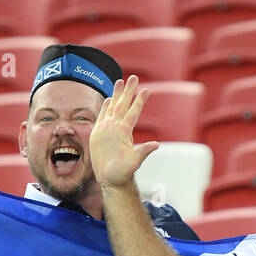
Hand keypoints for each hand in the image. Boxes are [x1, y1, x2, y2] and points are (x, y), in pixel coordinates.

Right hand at [88, 75, 158, 189]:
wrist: (111, 179)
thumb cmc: (122, 173)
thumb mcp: (134, 162)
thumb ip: (143, 152)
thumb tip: (156, 145)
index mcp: (125, 132)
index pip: (134, 112)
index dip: (139, 101)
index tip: (146, 89)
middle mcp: (117, 128)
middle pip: (123, 104)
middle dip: (128, 90)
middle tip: (133, 77)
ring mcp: (107, 130)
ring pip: (113, 107)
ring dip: (116, 94)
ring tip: (120, 81)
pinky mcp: (98, 135)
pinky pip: (102, 117)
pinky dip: (105, 107)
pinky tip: (108, 99)